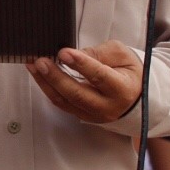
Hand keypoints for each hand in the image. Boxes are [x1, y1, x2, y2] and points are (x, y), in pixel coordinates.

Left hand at [28, 41, 143, 123]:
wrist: (136, 94)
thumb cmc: (128, 71)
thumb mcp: (121, 55)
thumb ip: (99, 53)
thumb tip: (74, 54)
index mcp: (122, 89)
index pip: (99, 76)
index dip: (81, 64)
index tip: (63, 53)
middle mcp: (107, 106)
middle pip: (77, 94)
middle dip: (56, 77)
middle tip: (41, 61)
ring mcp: (93, 114)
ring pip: (65, 101)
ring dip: (46, 82)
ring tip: (34, 65)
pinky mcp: (82, 116)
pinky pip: (62, 104)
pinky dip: (48, 88)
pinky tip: (39, 75)